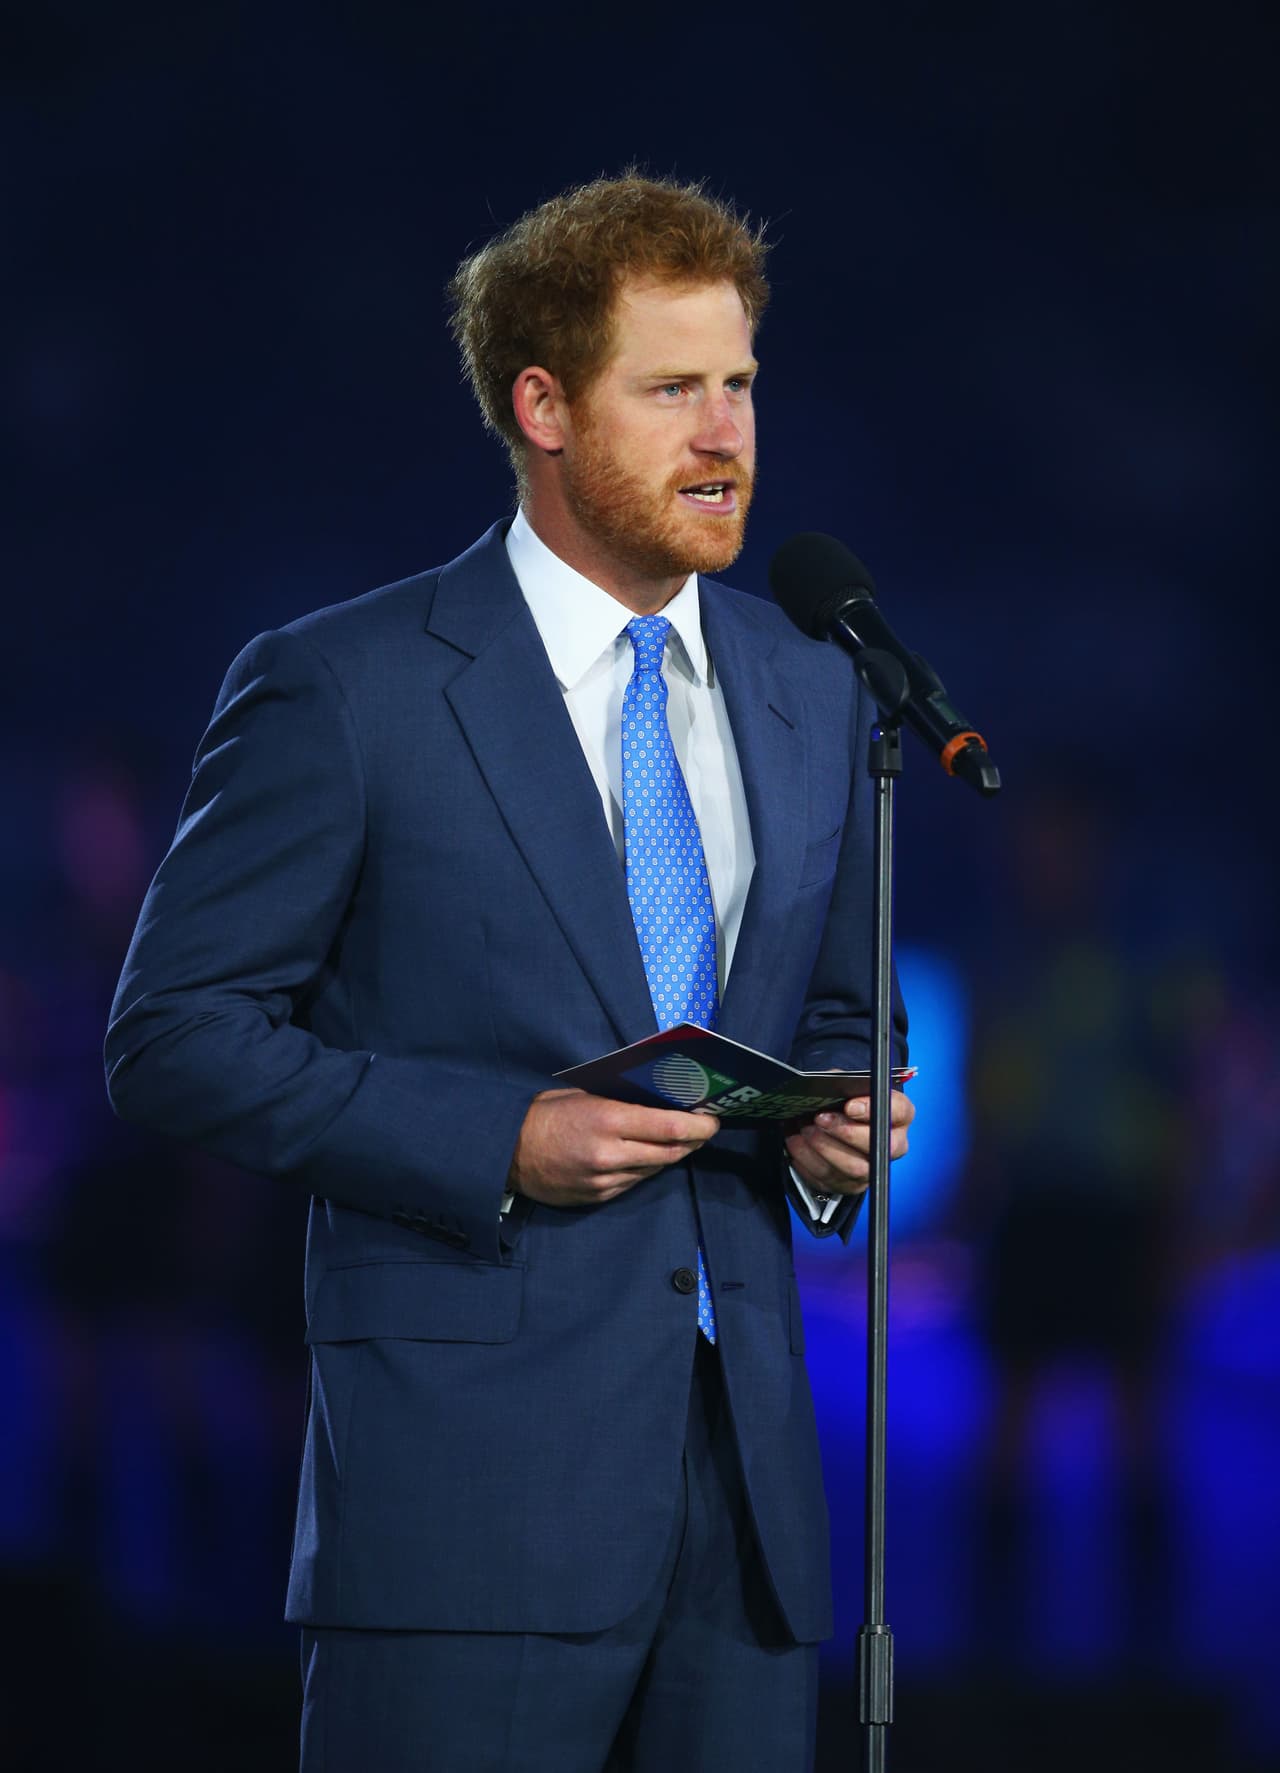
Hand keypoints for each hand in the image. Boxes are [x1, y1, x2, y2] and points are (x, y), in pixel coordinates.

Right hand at [509, 1089, 719, 1207]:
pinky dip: (647, 1169)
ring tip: (681, 1140)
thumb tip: (661, 1099)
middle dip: (693, 1141)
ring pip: (655, 1169)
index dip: (699, 1125)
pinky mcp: (598, 1197)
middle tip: (704, 1129)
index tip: (712, 1118)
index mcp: (607, 1120)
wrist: (505, 1153)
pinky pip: (635, 1183)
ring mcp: (605, 1180)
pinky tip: (648, 1156)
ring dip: (672, 1155)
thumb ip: (621, 1100)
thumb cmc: (543, 1115)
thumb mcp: (582, 1095)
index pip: (670, 1128)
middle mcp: (610, 1154)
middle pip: (671, 1152)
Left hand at [785, 1089, 914, 1195]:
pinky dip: (808, 1161)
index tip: (849, 1106)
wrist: (836, 1126)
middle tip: (819, 1118)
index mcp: (899, 1115)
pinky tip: (797, 1144)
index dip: (873, 1110)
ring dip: (823, 1147)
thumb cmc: (845, 1103)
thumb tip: (826, 1085)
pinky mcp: (851, 1185)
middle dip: (844, 1132)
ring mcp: (873, 1169)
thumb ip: (841, 1083)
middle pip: (876, 1145)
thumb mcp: (846, 1086)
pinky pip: (830, 1179)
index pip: (899, 1111)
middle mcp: (893, 1145)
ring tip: (804, 1130)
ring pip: (853, 1168)